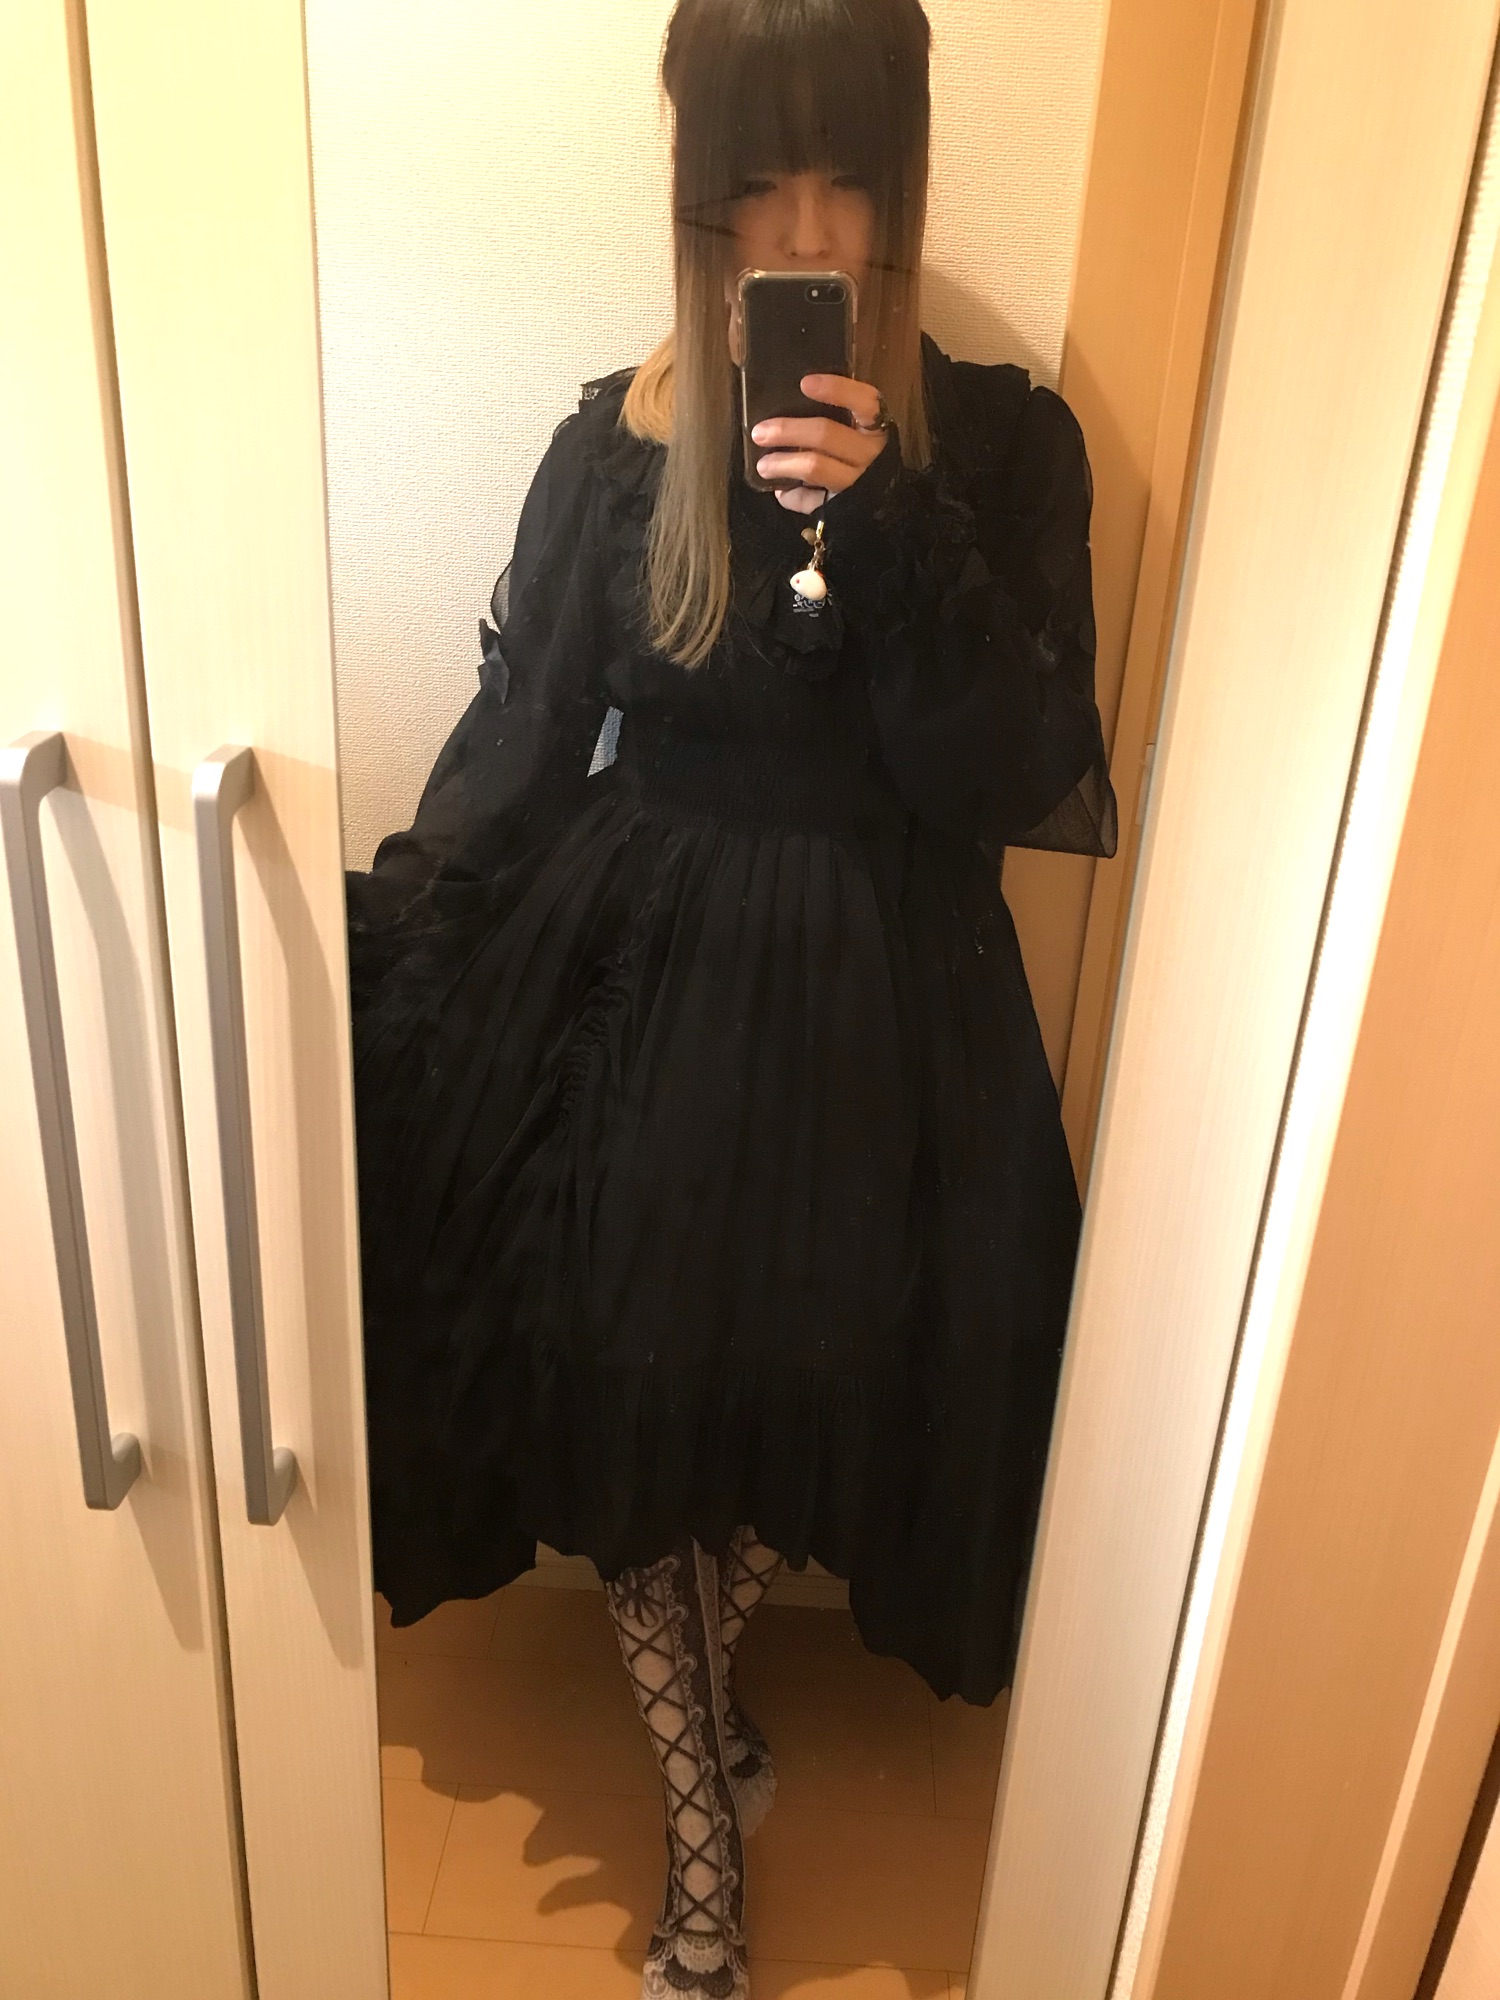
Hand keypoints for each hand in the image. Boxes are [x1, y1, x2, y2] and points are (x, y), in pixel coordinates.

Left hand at [751, 373, 889, 514]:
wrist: (883, 502)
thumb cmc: (861, 453)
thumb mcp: (858, 430)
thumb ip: (836, 415)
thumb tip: (792, 410)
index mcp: (876, 427)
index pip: (864, 402)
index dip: (837, 389)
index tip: (805, 383)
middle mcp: (869, 453)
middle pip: (826, 434)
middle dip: (788, 431)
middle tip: (760, 432)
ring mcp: (857, 481)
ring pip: (815, 467)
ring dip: (783, 464)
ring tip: (763, 465)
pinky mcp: (843, 506)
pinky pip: (812, 501)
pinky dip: (792, 496)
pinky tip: (783, 492)